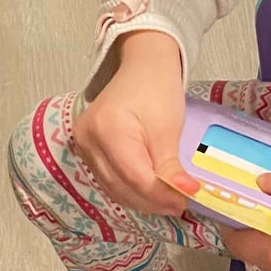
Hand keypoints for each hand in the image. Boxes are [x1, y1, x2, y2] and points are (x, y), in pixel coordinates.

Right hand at [73, 30, 195, 217]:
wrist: (142, 67)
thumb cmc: (157, 90)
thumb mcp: (168, 128)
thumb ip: (170, 166)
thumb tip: (185, 195)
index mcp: (108, 129)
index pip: (135, 177)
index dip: (161, 195)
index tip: (187, 200)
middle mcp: (87, 140)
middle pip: (121, 187)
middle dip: (153, 201)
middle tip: (181, 204)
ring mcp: (83, 146)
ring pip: (114, 189)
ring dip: (143, 200)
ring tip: (169, 200)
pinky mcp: (86, 151)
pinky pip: (109, 181)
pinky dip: (131, 190)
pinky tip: (151, 191)